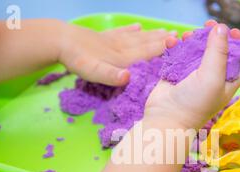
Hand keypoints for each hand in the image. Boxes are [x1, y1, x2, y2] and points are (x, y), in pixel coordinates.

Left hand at [58, 22, 174, 85]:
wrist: (59, 41)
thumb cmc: (77, 60)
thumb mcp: (93, 73)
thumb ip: (111, 76)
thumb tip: (129, 78)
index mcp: (122, 58)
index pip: (148, 53)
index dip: (164, 48)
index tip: (180, 43)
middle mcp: (121, 47)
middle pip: (146, 43)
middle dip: (163, 40)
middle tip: (180, 36)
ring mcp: (112, 40)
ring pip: (138, 37)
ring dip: (152, 35)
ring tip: (165, 31)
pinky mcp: (103, 37)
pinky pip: (122, 32)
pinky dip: (131, 29)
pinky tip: (138, 26)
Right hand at [145, 21, 239, 129]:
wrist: (166, 119)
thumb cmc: (194, 103)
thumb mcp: (212, 77)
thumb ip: (218, 51)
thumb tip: (221, 28)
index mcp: (229, 82)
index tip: (233, 33)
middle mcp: (214, 78)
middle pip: (220, 51)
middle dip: (214, 37)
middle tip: (207, 26)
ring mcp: (194, 76)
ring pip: (198, 51)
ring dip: (193, 40)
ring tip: (186, 36)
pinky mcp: (177, 74)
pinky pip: (179, 55)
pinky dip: (176, 47)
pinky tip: (172, 43)